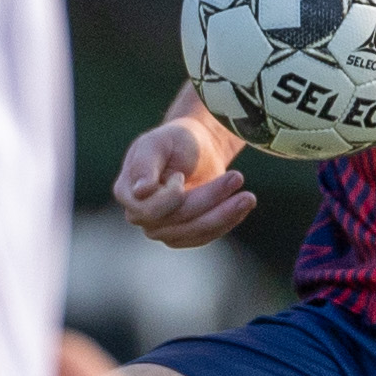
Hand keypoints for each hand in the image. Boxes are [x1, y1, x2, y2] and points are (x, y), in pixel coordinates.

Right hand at [114, 108, 254, 246]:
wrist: (196, 146)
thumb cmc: (174, 139)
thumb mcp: (157, 142)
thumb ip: (145, 164)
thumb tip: (139, 192)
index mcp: (127, 192)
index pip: (148, 210)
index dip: (170, 198)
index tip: (181, 175)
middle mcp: (140, 215)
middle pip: (178, 221)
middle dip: (208, 199)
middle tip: (237, 176)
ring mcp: (162, 229)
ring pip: (196, 231)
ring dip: (224, 213)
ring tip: (248, 196)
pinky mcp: (185, 235)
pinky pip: (207, 235)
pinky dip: (227, 221)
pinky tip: (243, 205)